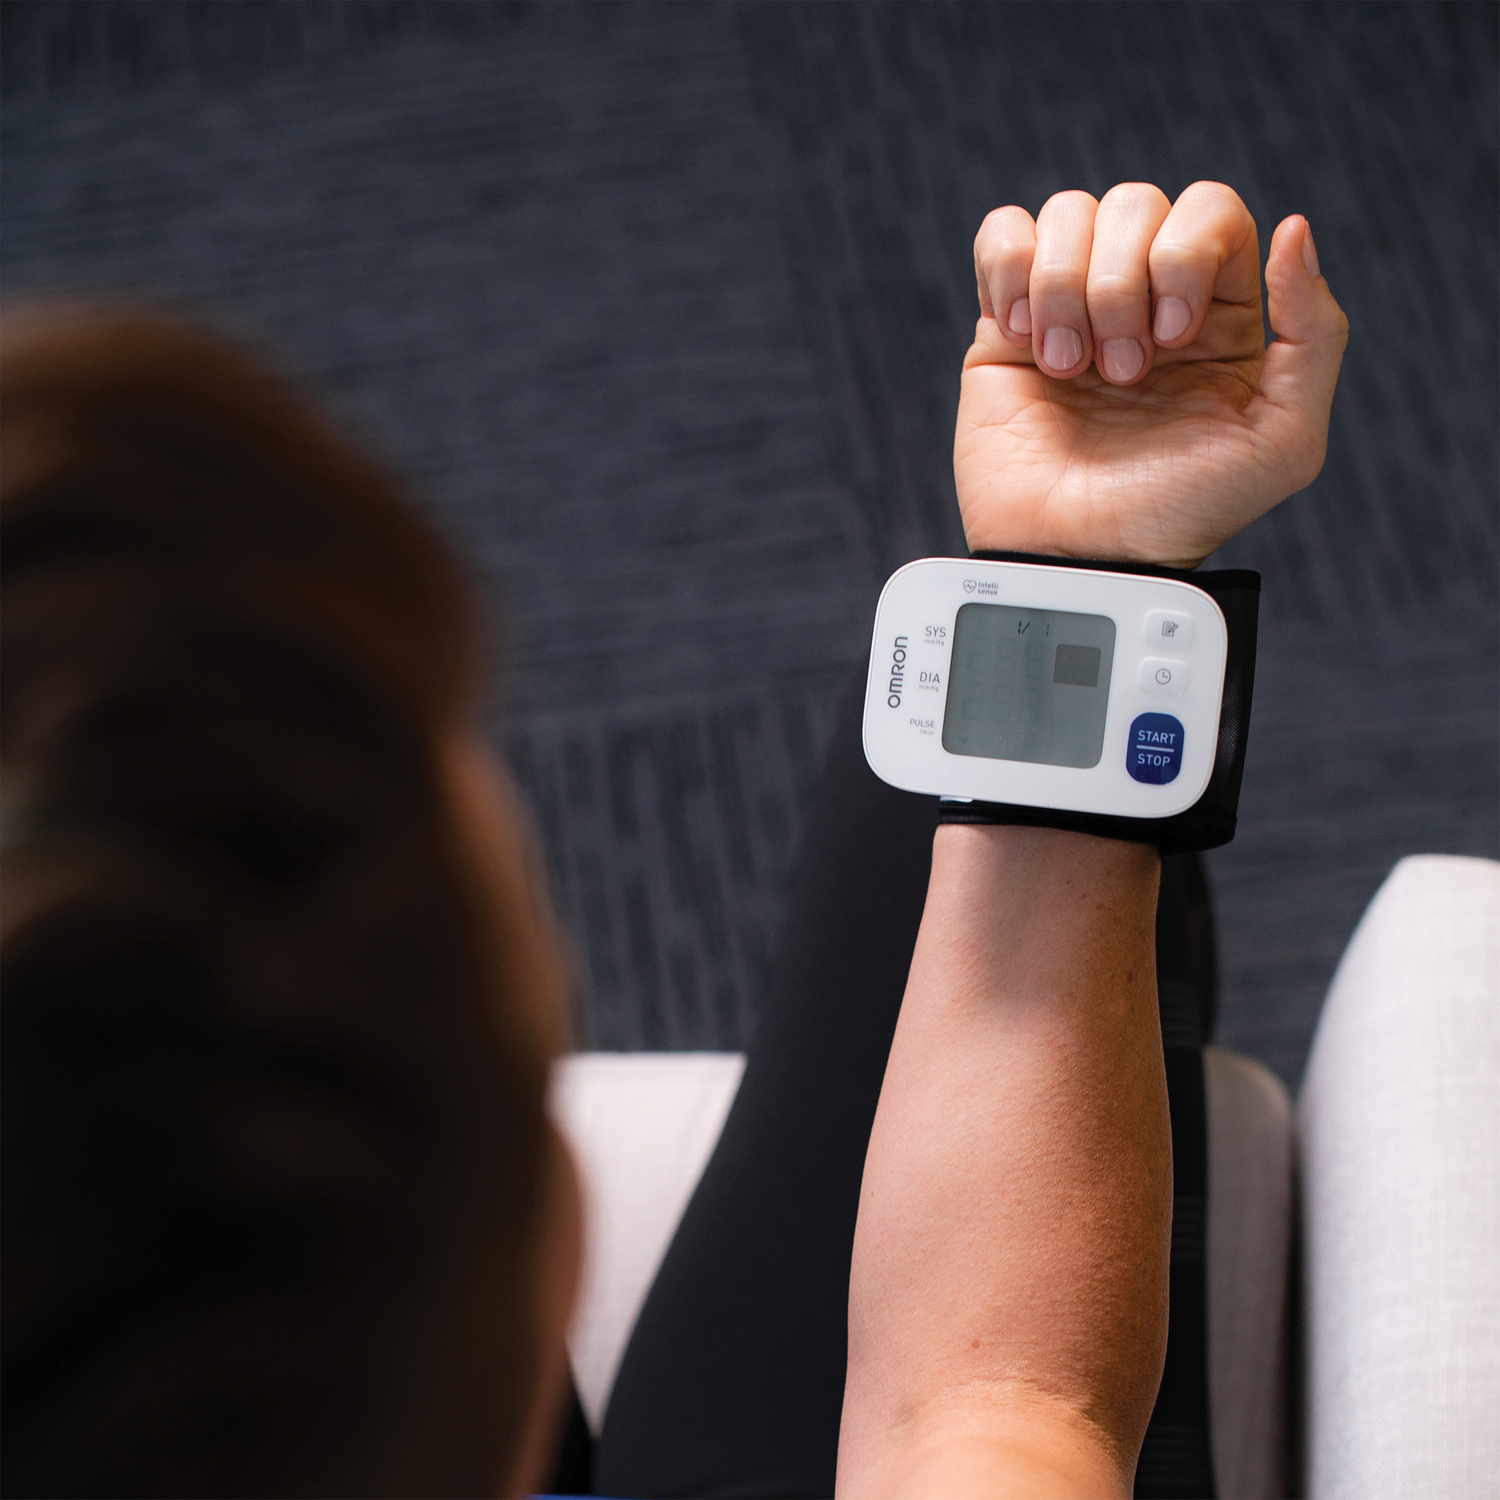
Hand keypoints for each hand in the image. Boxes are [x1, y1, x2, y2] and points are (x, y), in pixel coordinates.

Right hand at [955, 181, 1347, 568]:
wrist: (1079, 558)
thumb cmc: (1177, 512)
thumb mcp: (1283, 442)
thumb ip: (1315, 335)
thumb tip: (1294, 228)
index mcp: (1217, 312)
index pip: (1210, 209)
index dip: (1187, 253)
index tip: (1173, 337)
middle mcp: (1145, 296)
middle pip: (1135, 202)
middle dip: (1121, 285)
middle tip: (1121, 372)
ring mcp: (1072, 305)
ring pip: (1067, 213)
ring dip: (1065, 290)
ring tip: (1067, 369)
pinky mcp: (1006, 325)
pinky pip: (1001, 235)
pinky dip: (1010, 271)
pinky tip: (1023, 336)